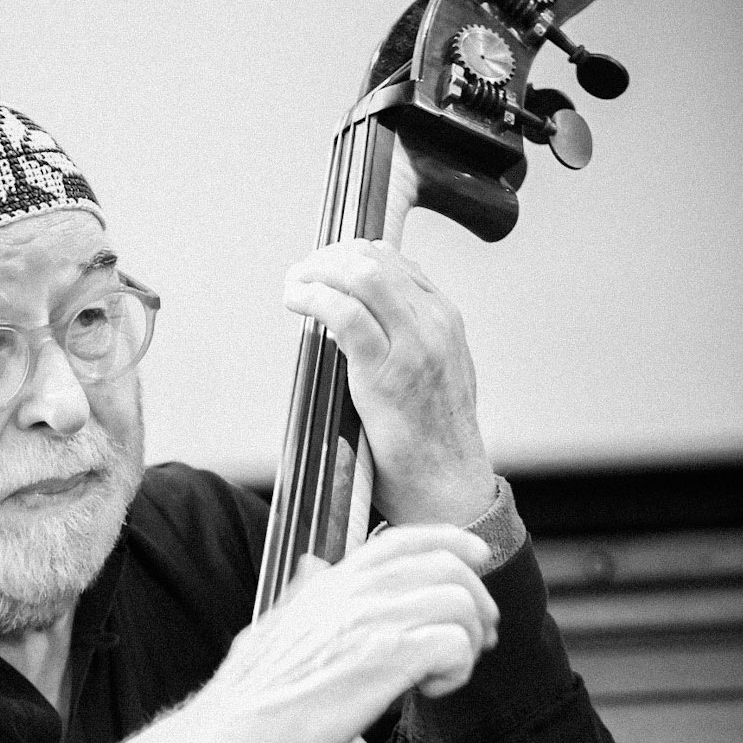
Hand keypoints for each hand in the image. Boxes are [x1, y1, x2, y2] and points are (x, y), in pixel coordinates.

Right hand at [197, 524, 497, 742]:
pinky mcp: (387, 658)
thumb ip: (302, 594)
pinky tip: (429, 691)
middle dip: (476, 603)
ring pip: (458, 603)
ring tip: (444, 675)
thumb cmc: (250, 699)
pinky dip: (456, 670)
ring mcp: (372, 620)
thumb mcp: (273, 627)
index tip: (477, 560)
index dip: (451, 542)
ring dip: (467, 641)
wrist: (230, 736)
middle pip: (446, 567)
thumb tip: (313, 567)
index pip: (403, 539)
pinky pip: (454, 644)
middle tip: (478, 640)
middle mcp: (353, 591)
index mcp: (331, 582)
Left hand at [283, 238, 496, 525]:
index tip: (322, 268)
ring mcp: (414, 345)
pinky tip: (294, 302)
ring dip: (316, 272)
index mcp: (446, 319)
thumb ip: (408, 343)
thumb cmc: (432, 443)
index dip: (349, 255)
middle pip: (375, 258)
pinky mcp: (385, 371)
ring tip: (293, 285)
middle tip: (301, 273)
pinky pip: (343, 313)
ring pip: (361, 275)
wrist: (448, 487)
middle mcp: (434, 323)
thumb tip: (360, 324)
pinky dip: (312, 298)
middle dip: (328, 257)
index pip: (395, 260)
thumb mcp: (433, 376)